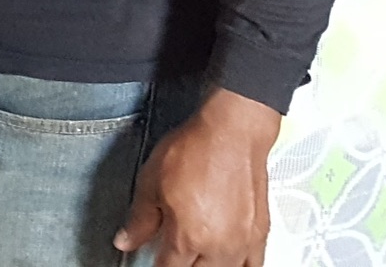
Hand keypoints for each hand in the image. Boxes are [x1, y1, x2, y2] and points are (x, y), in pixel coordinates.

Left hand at [114, 86, 281, 265]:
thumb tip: (125, 241)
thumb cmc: (196, 150)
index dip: (155, 266)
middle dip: (181, 265)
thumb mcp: (151, 182)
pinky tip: (229, 262)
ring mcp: (243, 243)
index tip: (151, 260)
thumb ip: (139, 219)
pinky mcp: (260, 234)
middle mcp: (219, 247)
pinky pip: (253, 266)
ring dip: (206, 266)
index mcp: (188, 237)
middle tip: (172, 253)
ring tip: (196, 256)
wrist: (231, 133)